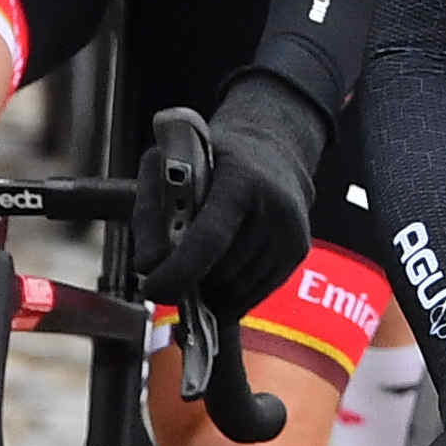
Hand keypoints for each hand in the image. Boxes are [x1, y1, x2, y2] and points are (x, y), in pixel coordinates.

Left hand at [136, 78, 324, 310]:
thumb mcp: (168, 164)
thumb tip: (147, 265)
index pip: (211, 237)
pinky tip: (220, 265)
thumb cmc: (210, 158)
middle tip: (170, 266)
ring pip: (236, 290)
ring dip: (209, 288)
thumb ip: (150, 211)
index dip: (180, 270)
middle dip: (189, 278)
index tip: (153, 289)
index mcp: (241, 178)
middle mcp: (275, 206)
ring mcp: (291, 231)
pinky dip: (228, 292)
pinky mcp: (298, 250)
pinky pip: (253, 295)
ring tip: (199, 259)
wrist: (271, 150)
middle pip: (221, 271)